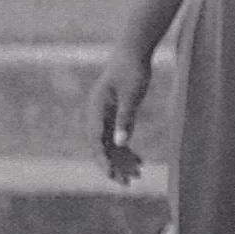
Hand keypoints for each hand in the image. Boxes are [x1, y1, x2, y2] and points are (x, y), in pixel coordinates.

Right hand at [89, 46, 150, 184]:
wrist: (134, 50)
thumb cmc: (133, 69)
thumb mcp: (132, 95)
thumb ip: (125, 119)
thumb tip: (120, 143)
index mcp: (96, 109)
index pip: (96, 141)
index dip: (103, 160)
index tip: (111, 176)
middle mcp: (96, 114)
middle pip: (102, 146)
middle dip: (113, 166)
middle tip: (126, 183)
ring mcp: (104, 114)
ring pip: (109, 144)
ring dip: (121, 160)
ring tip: (136, 176)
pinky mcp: (113, 113)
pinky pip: (117, 136)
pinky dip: (126, 149)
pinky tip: (139, 161)